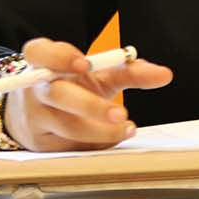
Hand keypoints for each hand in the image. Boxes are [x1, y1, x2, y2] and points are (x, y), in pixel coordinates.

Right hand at [3, 37, 173, 151]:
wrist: (35, 111)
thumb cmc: (72, 84)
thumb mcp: (98, 73)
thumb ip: (130, 70)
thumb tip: (164, 75)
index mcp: (42, 59)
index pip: (41, 52)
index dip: (60, 57)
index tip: (86, 65)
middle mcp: (35, 87)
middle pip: (58, 95)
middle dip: (91, 105)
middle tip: (121, 114)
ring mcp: (35, 116)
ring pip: (67, 126)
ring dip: (100, 131)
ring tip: (126, 128)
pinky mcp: (40, 142)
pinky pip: (69, 146)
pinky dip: (93, 144)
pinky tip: (108, 140)